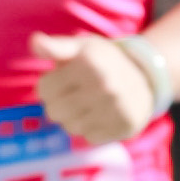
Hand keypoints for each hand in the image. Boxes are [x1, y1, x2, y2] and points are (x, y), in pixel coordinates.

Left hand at [30, 31, 153, 143]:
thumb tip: (35, 42)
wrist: (144, 76)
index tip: (61, 80)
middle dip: (57, 105)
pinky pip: (90, 138)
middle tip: (72, 95)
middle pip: (55, 112)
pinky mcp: (125, 126)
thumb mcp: (81, 47)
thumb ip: (55, 46)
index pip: (44, 89)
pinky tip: (100, 115)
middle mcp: (105, 86)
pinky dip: (91, 129)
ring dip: (73, 119)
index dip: (48, 86)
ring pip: (71, 127)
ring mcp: (117, 108)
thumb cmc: (103, 61)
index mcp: (89, 63)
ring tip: (86, 105)